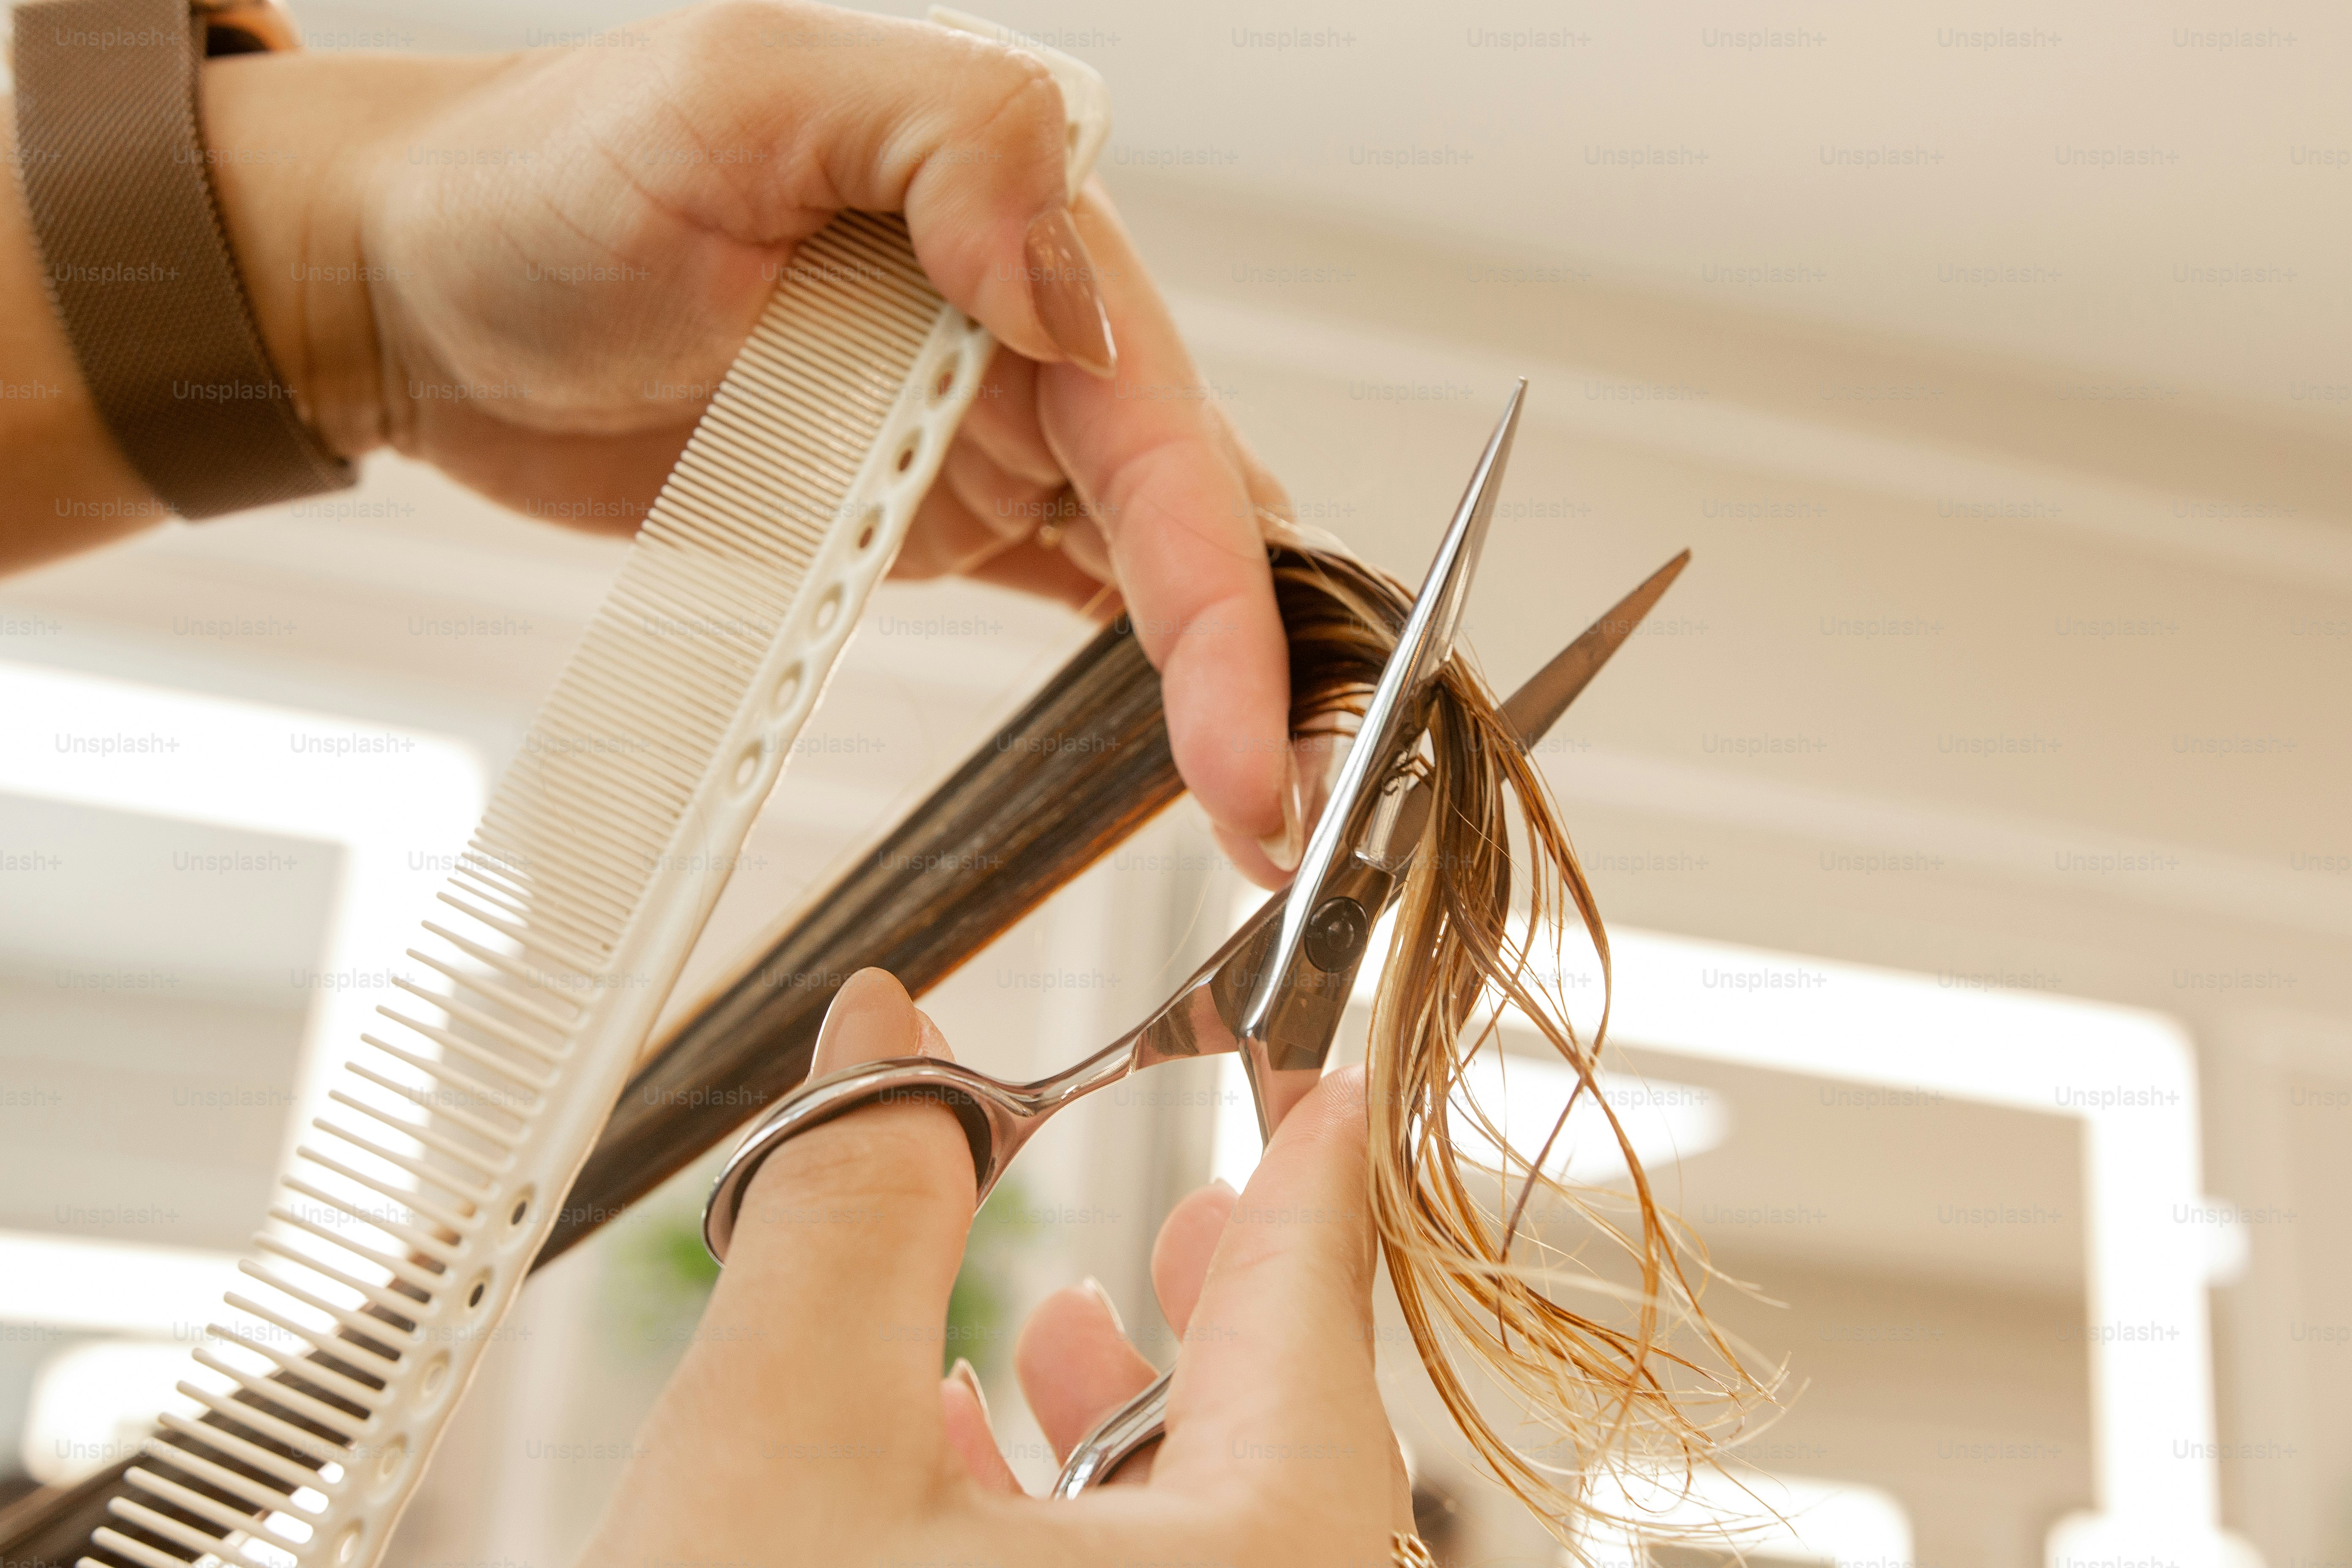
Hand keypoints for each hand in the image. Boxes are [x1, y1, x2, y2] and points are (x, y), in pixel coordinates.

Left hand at [186, 3, 1304, 880]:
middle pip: (1185, 505)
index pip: (1155, 422)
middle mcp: (1020, 331)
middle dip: (1255, 661)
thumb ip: (946, 143)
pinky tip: (1177, 738)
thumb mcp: (741, 91)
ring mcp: (976, 430)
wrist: (422, 283)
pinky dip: (1129, 662)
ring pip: (1150, 556)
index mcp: (1010, 225)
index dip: (1215, 589)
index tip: (1238, 732)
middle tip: (1282, 815)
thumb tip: (1072, 294)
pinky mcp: (921, 512)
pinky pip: (1060, 585)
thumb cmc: (547, 172)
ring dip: (1214, 679)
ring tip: (1255, 812)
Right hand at [580, 969, 1410, 1567]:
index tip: (1315, 1079)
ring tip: (1065, 1323)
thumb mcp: (778, 1440)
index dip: (1307, 1158)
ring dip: (1131, 1424)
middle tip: (1205, 1196)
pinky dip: (1072, 1532)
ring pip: (1216, 1534)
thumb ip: (855, 1212)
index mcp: (1258, 1567)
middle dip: (1220, 1303)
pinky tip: (970, 1470)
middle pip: (1289, 1432)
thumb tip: (884, 1023)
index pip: (1319, 1301)